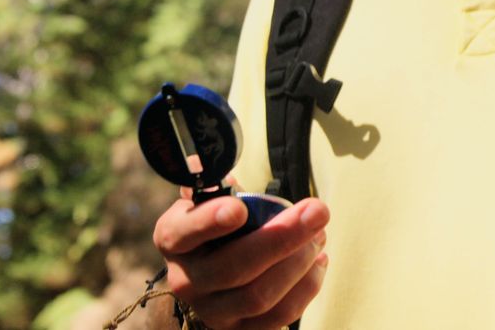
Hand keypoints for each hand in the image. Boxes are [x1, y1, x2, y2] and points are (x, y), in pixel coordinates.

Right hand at [153, 191, 329, 329]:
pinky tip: (319, 260)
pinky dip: (307, 286)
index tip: (239, 209)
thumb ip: (220, 188)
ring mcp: (213, 311)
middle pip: (233, 267)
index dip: (209, 222)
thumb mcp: (211, 201)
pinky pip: (280, 316)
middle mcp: (187, 281)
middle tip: (317, 211)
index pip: (183, 233)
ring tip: (319, 235)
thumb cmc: (220, 227)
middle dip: (282, 237)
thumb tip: (232, 178)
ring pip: (259, 295)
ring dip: (299, 262)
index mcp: (174, 240)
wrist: (217, 272)